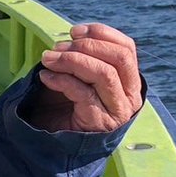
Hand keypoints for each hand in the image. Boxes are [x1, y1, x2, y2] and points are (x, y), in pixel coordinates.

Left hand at [26, 23, 142, 132]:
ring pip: (104, 73)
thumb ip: (83, 59)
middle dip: (86, 46)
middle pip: (119, 58)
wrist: (58, 145)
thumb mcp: (80, 79)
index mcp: (129, 80)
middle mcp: (130, 95)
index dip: (101, 33)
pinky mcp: (100, 123)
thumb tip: (69, 38)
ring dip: (72, 61)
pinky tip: (45, 77)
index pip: (126, 48)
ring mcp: (118, 111)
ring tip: (48, 60)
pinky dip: (62, 80)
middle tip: (57, 48)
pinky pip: (84, 93)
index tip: (74, 31)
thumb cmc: (68, 108)